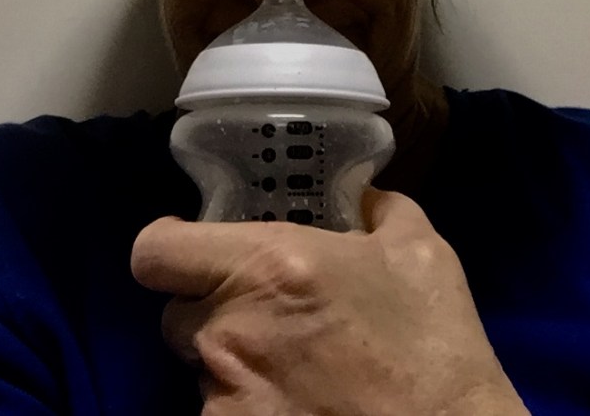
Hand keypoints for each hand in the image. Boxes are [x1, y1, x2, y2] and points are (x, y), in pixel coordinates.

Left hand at [131, 189, 528, 415]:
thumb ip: (377, 208)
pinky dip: (248, 407)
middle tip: (263, 315)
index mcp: (266, 266)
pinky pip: (221, 413)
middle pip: (179, 314)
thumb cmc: (433, 343)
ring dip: (233, 364)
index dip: (166, 246)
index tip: (189, 249)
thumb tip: (362, 196)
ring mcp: (227, 398)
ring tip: (294, 369)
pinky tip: (297, 405)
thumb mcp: (419, 252)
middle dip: (212, 311)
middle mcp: (230, 331)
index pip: (155, 251)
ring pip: (201, 370)